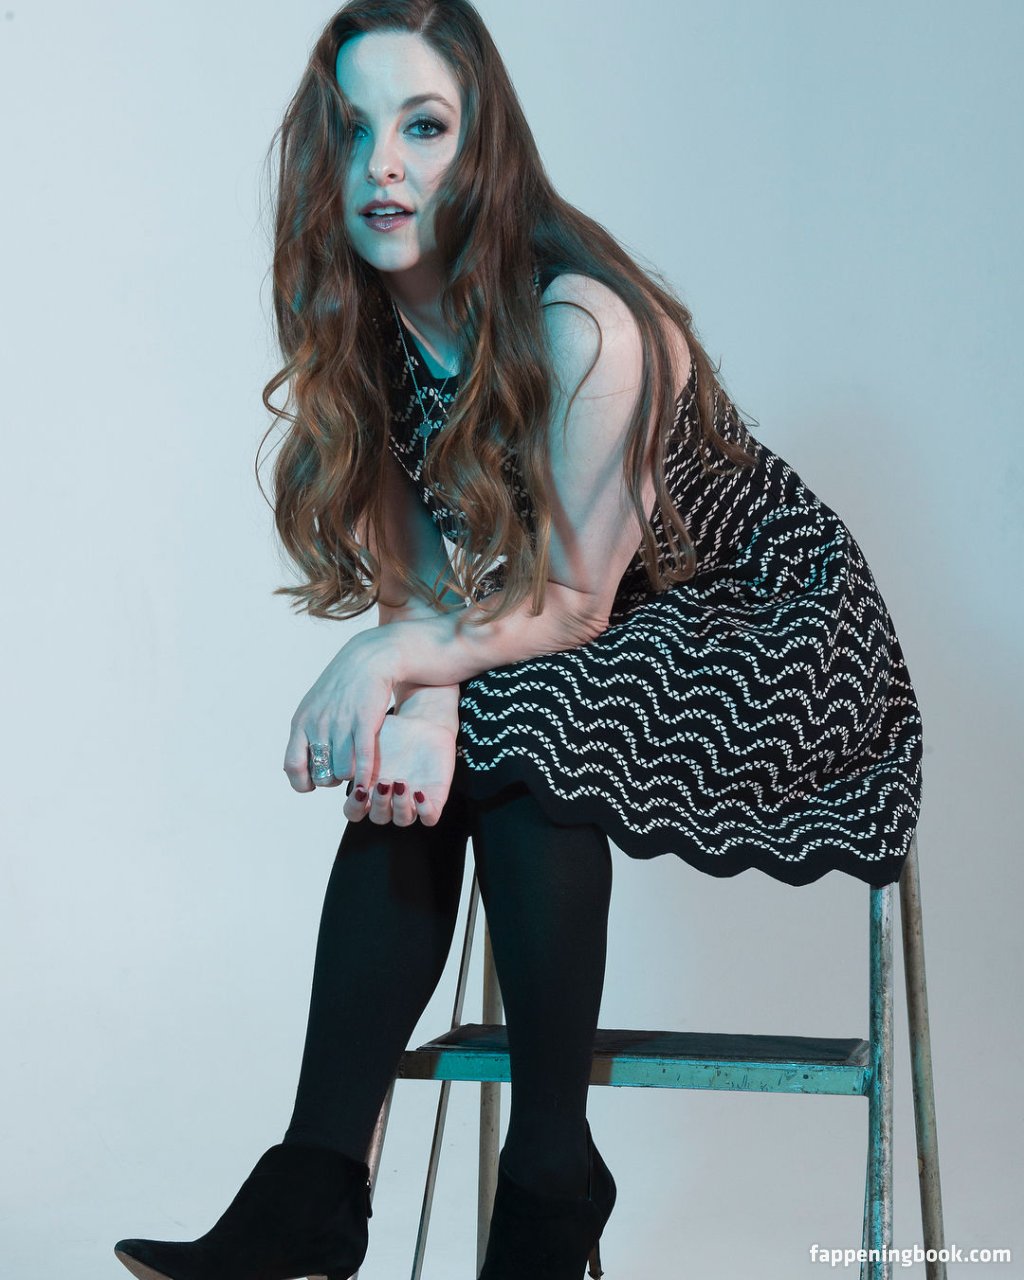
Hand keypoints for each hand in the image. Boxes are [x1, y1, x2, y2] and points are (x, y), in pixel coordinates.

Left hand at [283, 630, 395, 792]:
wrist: (368, 660)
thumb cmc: (340, 688)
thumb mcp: (312, 708)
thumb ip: (303, 737)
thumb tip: (293, 770)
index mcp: (301, 723)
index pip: (293, 767)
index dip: (303, 782)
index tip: (315, 782)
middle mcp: (317, 725)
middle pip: (321, 774)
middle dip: (331, 781)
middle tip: (339, 772)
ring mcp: (341, 723)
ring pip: (343, 771)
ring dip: (350, 776)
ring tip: (354, 768)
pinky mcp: (364, 722)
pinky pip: (362, 760)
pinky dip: (364, 776)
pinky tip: (367, 782)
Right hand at [343, 711, 456, 826]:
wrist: (423, 724)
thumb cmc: (393, 733)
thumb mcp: (368, 739)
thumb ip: (354, 752)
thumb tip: (340, 763)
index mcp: (370, 790)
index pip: (354, 812)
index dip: (355, 807)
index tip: (360, 789)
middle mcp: (389, 801)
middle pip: (378, 817)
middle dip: (380, 803)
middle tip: (383, 783)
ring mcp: (411, 802)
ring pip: (403, 819)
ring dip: (400, 805)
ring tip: (401, 782)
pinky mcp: (433, 800)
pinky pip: (429, 817)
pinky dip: (425, 810)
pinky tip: (419, 792)